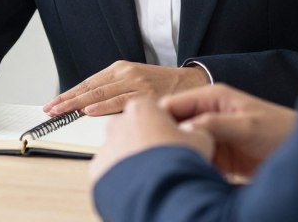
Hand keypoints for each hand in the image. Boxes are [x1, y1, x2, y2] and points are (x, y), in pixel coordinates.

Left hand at [44, 61, 208, 116]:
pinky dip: (102, 107)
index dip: (68, 94)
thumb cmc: (161, 85)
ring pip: (100, 94)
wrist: (190, 82)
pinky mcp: (145, 93)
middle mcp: (124, 73)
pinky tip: (88, 112)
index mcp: (119, 69)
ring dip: (77, 104)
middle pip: (89, 88)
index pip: (87, 83)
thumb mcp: (134, 82)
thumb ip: (114, 92)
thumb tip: (88, 108)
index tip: (52, 104)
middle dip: (67, 99)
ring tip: (61, 111)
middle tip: (50, 109)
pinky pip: (119, 101)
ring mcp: (134, 82)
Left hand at [89, 95, 212, 182]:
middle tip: (160, 159)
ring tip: (150, 176)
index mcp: (141, 107)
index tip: (170, 139)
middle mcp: (117, 123)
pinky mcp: (97, 169)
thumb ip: (194, 131)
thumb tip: (195, 134)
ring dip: (131, 159)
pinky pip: (110, 171)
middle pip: (131, 129)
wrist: (163, 190)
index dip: (162, 126)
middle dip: (143, 142)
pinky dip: (121, 177)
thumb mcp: (200, 139)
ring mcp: (105, 146)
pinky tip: (136, 185)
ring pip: (119, 151)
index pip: (149, 111)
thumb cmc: (180, 160)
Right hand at [159, 84, 296, 177]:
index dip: (158, 117)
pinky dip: (190, 166)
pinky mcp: (217, 156)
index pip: (172, 103)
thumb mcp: (247, 125)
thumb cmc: (283, 131)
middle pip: (174, 124)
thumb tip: (183, 129)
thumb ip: (215, 124)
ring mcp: (212, 136)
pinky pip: (195, 159)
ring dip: (179, 153)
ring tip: (173, 166)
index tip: (148, 135)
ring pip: (182, 143)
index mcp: (212, 97)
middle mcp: (208, 114)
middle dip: (166, 138)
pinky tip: (189, 173)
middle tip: (160, 155)